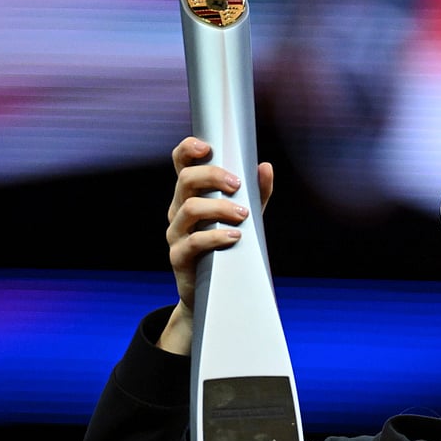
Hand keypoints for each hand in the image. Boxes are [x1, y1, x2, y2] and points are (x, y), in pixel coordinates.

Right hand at [158, 137, 273, 353]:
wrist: (213, 293)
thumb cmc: (228, 248)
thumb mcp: (245, 218)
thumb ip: (256, 194)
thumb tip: (265, 167)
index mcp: (190, 195)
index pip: (180, 163)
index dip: (188, 149)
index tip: (208, 147)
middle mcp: (178, 210)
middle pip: (185, 180)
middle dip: (213, 176)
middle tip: (237, 185)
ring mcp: (176, 233)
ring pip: (189, 208)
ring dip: (219, 208)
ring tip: (242, 214)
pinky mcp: (178, 257)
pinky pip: (193, 242)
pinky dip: (216, 236)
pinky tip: (235, 237)